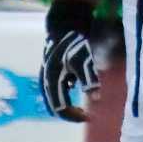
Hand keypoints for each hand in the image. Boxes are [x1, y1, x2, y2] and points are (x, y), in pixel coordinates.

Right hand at [40, 0, 96, 122]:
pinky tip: (77, 88)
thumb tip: (95, 98)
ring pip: (55, 98)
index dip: (74, 116)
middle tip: (85, 114)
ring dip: (68, 104)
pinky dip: (66, 94)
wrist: (65, 25)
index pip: (60, 109)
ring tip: (82, 106)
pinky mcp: (52, 70)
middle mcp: (46, 81)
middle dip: (70, 113)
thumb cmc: (74, 44)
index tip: (89, 116)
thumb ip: (89, 80)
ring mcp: (47, 75)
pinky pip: (57, 89)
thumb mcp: (83, 62)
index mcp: (51, 82)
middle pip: (55, 106)